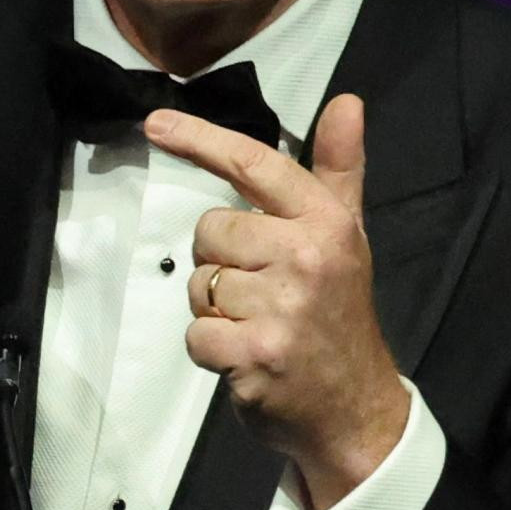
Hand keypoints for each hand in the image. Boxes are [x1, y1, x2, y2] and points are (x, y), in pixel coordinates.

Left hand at [144, 91, 409, 509]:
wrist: (356, 408)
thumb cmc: (339, 314)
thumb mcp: (347, 237)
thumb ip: (339, 169)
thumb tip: (347, 101)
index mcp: (325, 221)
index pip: (252, 164)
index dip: (198, 138)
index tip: (154, 123)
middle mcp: (307, 256)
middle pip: (210, 230)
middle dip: (220, 261)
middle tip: (260, 291)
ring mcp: (282, 307)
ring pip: (197, 284)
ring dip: (214, 309)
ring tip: (255, 324)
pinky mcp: (255, 354)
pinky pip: (195, 333)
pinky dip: (209, 348)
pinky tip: (243, 355)